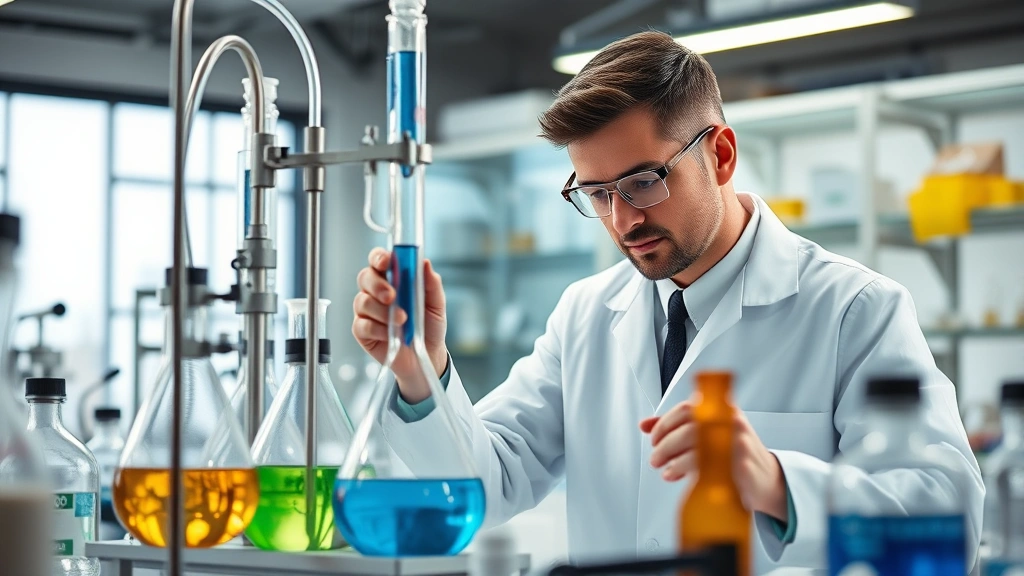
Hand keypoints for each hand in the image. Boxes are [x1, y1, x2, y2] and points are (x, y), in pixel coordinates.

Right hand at [352, 247, 448, 402]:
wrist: (428, 355)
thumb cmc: (429, 325)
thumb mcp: (436, 304)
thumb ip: (431, 283)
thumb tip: (425, 263)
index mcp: (392, 279)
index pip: (379, 260)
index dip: (379, 257)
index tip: (386, 262)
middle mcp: (376, 292)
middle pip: (365, 277)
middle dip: (377, 285)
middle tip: (392, 296)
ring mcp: (367, 311)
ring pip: (362, 301)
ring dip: (382, 311)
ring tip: (402, 320)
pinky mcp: (362, 332)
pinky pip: (362, 325)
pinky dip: (378, 329)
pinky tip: (391, 334)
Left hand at [640, 401, 788, 521]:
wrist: (767, 478)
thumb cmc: (733, 453)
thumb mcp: (707, 434)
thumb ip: (677, 427)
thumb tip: (645, 425)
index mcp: (722, 410)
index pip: (688, 408)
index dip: (665, 423)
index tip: (653, 438)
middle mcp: (731, 423)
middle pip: (690, 429)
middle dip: (666, 445)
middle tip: (655, 458)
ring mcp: (738, 444)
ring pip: (698, 448)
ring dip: (674, 461)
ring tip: (665, 470)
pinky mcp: (741, 467)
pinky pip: (711, 468)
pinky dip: (687, 472)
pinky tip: (677, 477)